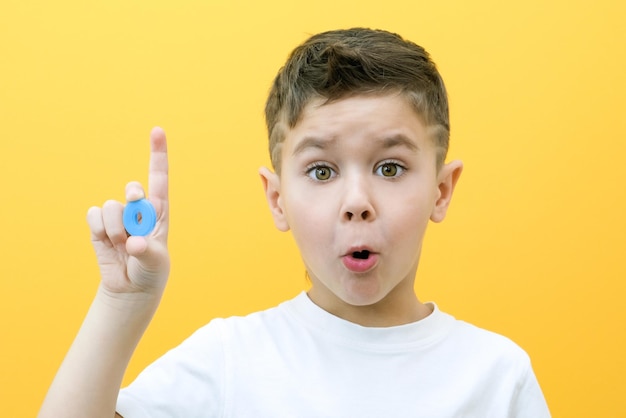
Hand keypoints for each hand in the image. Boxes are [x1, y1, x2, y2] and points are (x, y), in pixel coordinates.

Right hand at [86, 127, 169, 296]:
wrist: (130, 288)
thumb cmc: (150, 271)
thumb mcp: (155, 263)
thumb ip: (146, 252)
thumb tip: (132, 243)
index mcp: (159, 212)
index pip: (159, 179)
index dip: (158, 154)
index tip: (157, 130)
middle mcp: (138, 210)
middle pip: (133, 190)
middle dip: (133, 197)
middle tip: (135, 216)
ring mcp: (118, 217)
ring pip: (112, 208)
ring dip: (116, 230)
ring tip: (123, 247)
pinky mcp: (99, 225)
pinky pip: (94, 216)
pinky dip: (99, 231)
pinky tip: (107, 244)